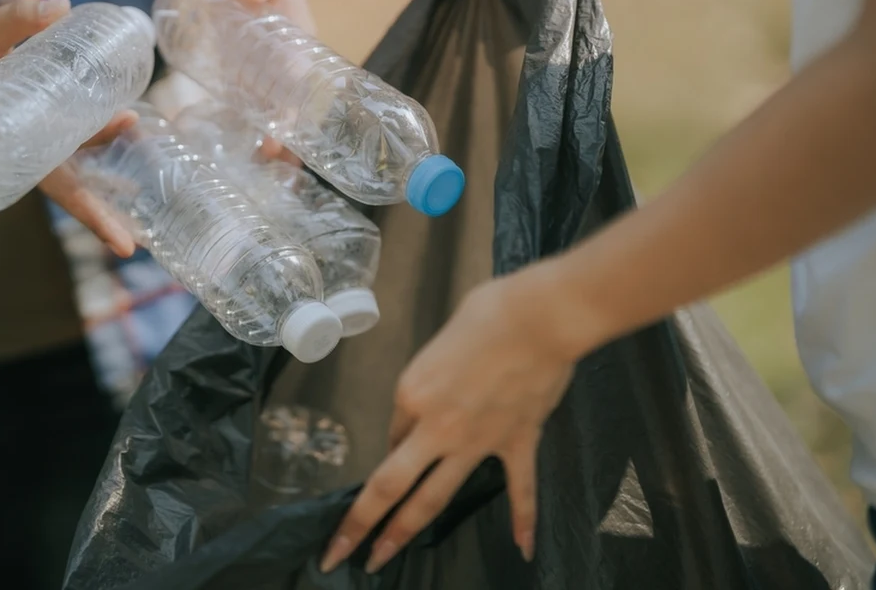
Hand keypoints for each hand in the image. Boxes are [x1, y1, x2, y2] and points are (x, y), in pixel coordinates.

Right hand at [0, 0, 138, 255]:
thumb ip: (18, 20)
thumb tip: (61, 9)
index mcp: (17, 153)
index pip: (65, 192)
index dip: (96, 216)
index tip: (124, 246)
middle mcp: (27, 158)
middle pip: (79, 186)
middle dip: (111, 198)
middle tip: (144, 198)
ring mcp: (28, 146)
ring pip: (76, 162)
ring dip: (106, 152)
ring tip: (135, 124)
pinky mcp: (28, 130)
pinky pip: (65, 143)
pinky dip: (90, 136)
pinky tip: (117, 120)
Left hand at [185, 0, 311, 163]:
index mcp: (302, 38)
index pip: (307, 80)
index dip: (300, 107)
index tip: (287, 129)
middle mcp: (289, 62)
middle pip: (294, 105)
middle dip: (288, 134)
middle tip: (273, 161)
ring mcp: (267, 72)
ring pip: (272, 111)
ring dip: (270, 138)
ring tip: (262, 168)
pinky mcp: (246, 74)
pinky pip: (248, 104)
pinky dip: (245, 125)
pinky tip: (235, 149)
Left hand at [320, 265, 585, 573]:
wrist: (537, 318)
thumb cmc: (487, 314)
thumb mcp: (439, 342)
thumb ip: (432, 379)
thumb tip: (435, 402)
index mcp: (411, 394)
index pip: (392, 433)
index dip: (392, 445)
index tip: (398, 450)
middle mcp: (435, 427)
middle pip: (389, 485)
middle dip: (359, 524)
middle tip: (338, 554)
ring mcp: (477, 441)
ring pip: (433, 498)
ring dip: (404, 533)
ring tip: (381, 561)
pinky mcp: (516, 444)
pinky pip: (519, 492)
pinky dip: (524, 521)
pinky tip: (524, 550)